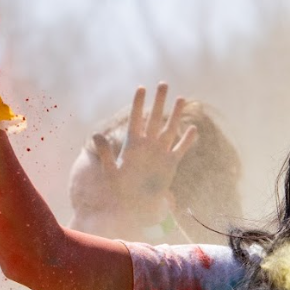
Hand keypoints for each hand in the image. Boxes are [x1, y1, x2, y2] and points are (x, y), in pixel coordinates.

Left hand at [90, 82, 199, 227]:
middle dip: (159, 101)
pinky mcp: (170, 164)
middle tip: (164, 84)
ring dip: (175, 115)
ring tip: (182, 99)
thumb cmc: (120, 190)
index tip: (142, 87)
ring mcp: (160, 153)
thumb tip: (96, 135)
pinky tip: (192, 129)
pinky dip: (186, 140)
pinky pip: (180, 149)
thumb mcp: (110, 171)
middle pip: (155, 118)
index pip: (137, 119)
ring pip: (169, 129)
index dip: (139, 104)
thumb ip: (104, 153)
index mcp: (133, 144)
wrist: (134, 205)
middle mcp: (148, 145)